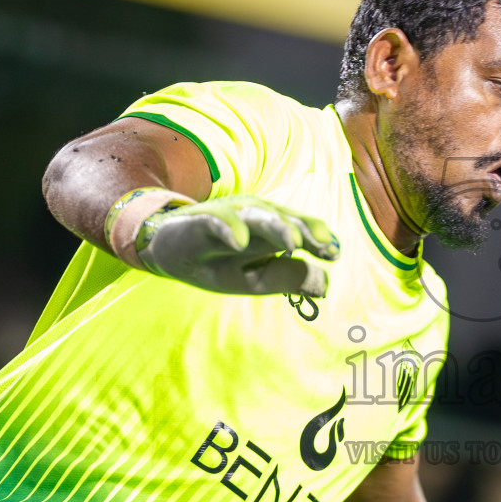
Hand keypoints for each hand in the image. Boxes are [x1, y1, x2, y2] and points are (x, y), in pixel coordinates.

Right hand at [135, 194, 340, 295]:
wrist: (166, 251)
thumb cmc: (217, 264)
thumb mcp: (255, 278)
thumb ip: (289, 278)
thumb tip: (326, 285)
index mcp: (271, 228)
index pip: (300, 228)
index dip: (319, 238)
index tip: (334, 254)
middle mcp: (254, 216)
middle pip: (285, 219)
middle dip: (305, 230)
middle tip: (323, 246)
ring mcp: (228, 216)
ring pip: (257, 216)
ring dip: (277, 227)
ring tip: (292, 244)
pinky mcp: (199, 221)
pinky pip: (216, 220)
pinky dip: (229, 228)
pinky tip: (240, 242)